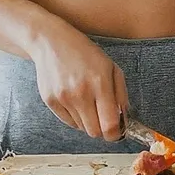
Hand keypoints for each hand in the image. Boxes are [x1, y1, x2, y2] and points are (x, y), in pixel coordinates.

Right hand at [29, 22, 128, 141]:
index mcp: (100, 83)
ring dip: (88, 121)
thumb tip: (123, 120)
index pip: (110, 126)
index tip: (117, 129)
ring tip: (87, 101)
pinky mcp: (50, 101)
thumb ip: (121, 94)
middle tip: (102, 115)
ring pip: (82, 128)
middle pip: (95, 132)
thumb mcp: (110, 67)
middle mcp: (80, 93)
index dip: (116, 133)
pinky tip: (74, 99)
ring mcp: (63, 98)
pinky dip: (75, 116)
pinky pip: (68, 122)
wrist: (51, 41)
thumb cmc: (84, 52)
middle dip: (102, 128)